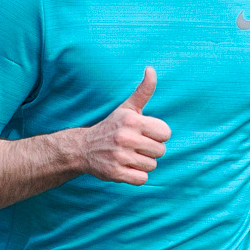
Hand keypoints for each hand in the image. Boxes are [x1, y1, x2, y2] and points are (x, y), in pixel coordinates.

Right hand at [72, 67, 170, 185]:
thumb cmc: (112, 127)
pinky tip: (126, 167)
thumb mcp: (127, 108)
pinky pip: (142, 179)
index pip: (165, 133)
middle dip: (151, 150)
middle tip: (136, 147)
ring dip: (143, 164)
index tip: (145, 134)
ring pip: (151, 166)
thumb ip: (143, 91)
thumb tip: (151, 69)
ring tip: (130, 156)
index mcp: (132, 120)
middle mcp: (126, 137)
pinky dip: (137, 176)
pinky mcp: (115, 173)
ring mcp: (120, 156)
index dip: (158, 135)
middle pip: (160, 151)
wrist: (84, 148)